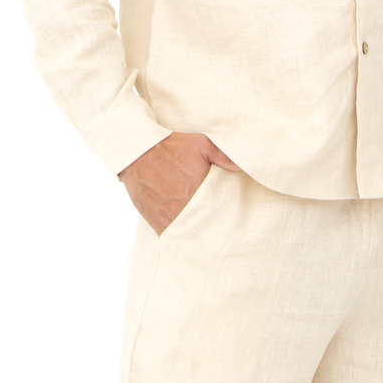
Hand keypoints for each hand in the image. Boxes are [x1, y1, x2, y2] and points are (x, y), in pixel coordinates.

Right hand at [118, 132, 240, 234]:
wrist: (137, 153)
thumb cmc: (171, 146)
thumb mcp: (202, 144)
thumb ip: (225, 157)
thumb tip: (245, 166)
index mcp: (201, 191)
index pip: (222, 213)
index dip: (228, 217)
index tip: (234, 220)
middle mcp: (187, 208)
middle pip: (208, 227)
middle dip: (215, 229)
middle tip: (224, 234)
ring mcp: (171, 218)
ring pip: (191, 234)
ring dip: (199, 234)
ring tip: (208, 238)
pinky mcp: (158, 223)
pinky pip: (173, 236)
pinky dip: (181, 237)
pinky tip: (189, 237)